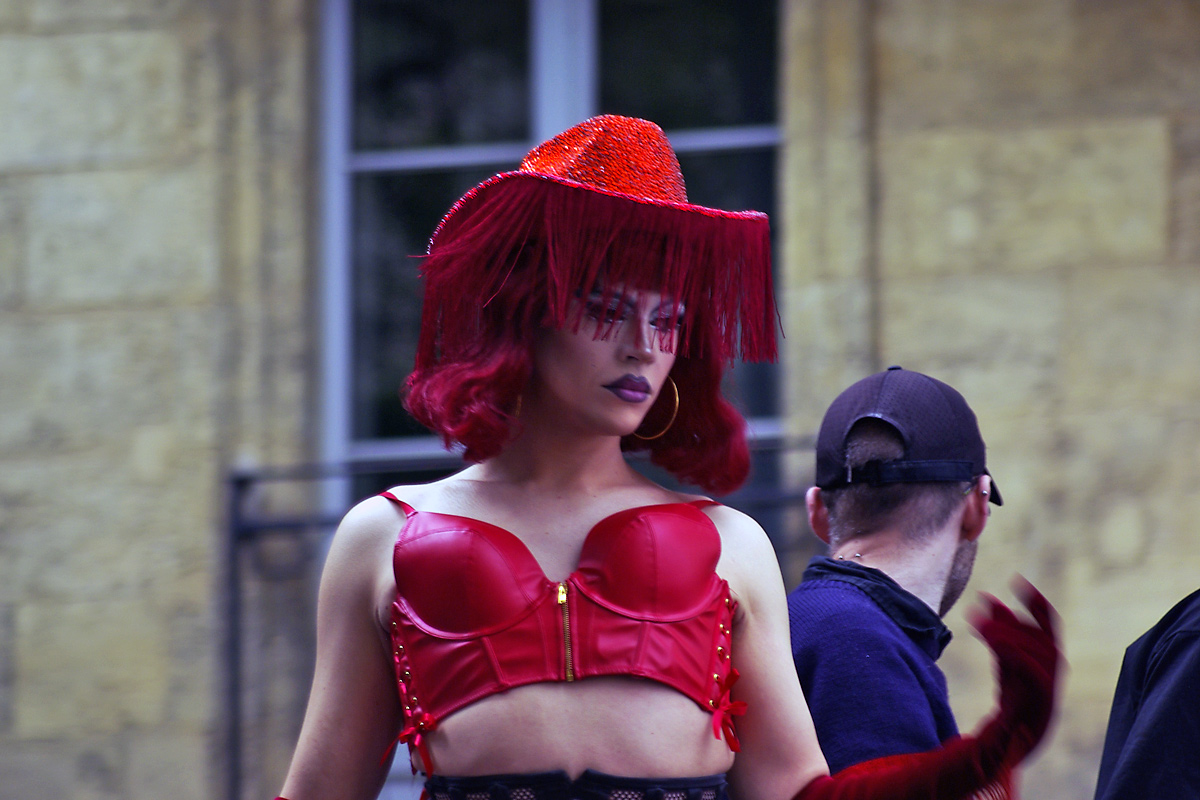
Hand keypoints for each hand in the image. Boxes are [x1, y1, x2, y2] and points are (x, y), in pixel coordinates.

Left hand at [968, 577, 1060, 761]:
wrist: (1007, 747)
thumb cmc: (1011, 701)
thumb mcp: (1002, 661)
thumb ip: (999, 632)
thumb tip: (988, 598)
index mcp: (1047, 661)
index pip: (1049, 626)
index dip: (1036, 602)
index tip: (1017, 579)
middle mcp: (1053, 675)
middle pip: (1044, 639)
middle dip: (1015, 619)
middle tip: (983, 604)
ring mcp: (1050, 693)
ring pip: (1042, 656)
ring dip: (1012, 635)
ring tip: (982, 625)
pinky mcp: (1041, 709)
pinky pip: (1038, 679)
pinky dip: (1019, 657)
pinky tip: (995, 643)